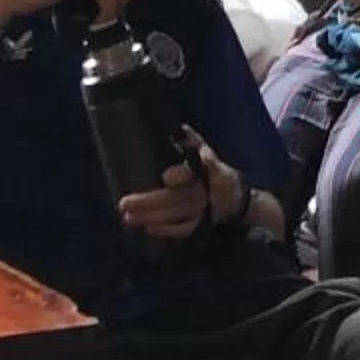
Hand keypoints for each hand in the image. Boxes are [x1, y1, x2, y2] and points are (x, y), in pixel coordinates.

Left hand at [119, 127, 236, 241]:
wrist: (234, 194)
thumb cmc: (211, 168)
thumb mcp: (204, 150)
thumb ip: (192, 141)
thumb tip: (179, 129)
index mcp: (205, 168)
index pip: (194, 171)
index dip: (182, 175)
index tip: (165, 177)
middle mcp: (204, 189)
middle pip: (177, 197)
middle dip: (150, 202)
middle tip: (124, 204)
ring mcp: (204, 208)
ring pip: (177, 215)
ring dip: (152, 217)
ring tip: (128, 217)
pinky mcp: (202, 223)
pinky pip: (183, 229)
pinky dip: (165, 230)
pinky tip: (147, 228)